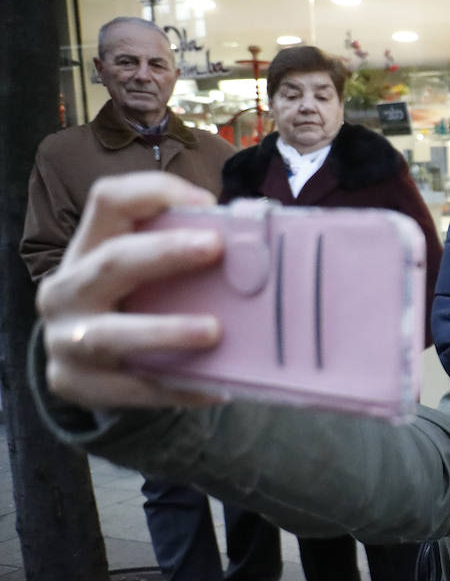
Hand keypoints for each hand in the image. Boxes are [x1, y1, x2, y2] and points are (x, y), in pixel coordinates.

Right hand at [37, 173, 223, 410]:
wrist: (82, 368)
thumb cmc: (130, 306)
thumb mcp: (139, 274)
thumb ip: (178, 255)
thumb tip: (253, 242)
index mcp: (87, 248)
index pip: (109, 201)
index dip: (154, 192)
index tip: (207, 202)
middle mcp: (67, 289)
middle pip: (112, 260)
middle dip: (165, 252)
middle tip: (215, 248)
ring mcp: (65, 340)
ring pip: (111, 334)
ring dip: (166, 330)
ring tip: (214, 331)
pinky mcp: (76, 384)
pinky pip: (134, 387)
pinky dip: (179, 387)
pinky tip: (218, 388)